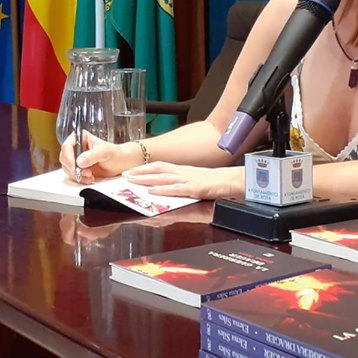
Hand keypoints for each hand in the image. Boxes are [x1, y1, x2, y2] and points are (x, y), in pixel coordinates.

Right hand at [58, 131, 140, 182]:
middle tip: (84, 173)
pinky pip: (73, 175)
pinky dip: (80, 179)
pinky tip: (89, 178)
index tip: (74, 166)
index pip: (67, 146)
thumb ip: (92, 155)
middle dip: (73, 168)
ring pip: (67, 168)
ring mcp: (76, 158)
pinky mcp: (78, 168)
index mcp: (80, 138)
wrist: (120, 163)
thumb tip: (79, 161)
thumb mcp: (104, 152)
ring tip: (89, 175)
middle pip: (64, 158)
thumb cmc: (114, 153)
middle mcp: (76, 147)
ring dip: (77, 175)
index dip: (68, 157)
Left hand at [125, 162, 242, 198]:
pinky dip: (164, 190)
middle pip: (157, 170)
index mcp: (182, 170)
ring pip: (163, 178)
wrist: (233, 181)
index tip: (129, 171)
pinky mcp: (196, 188)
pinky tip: (153, 191)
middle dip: (139, 172)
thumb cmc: (214, 181)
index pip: (159, 166)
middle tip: (124, 175)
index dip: (143, 168)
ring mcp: (189, 179)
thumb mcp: (193, 179)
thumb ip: (178, 182)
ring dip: (146, 179)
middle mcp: (183, 172)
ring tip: (132, 181)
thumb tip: (162, 186)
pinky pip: (177, 189)